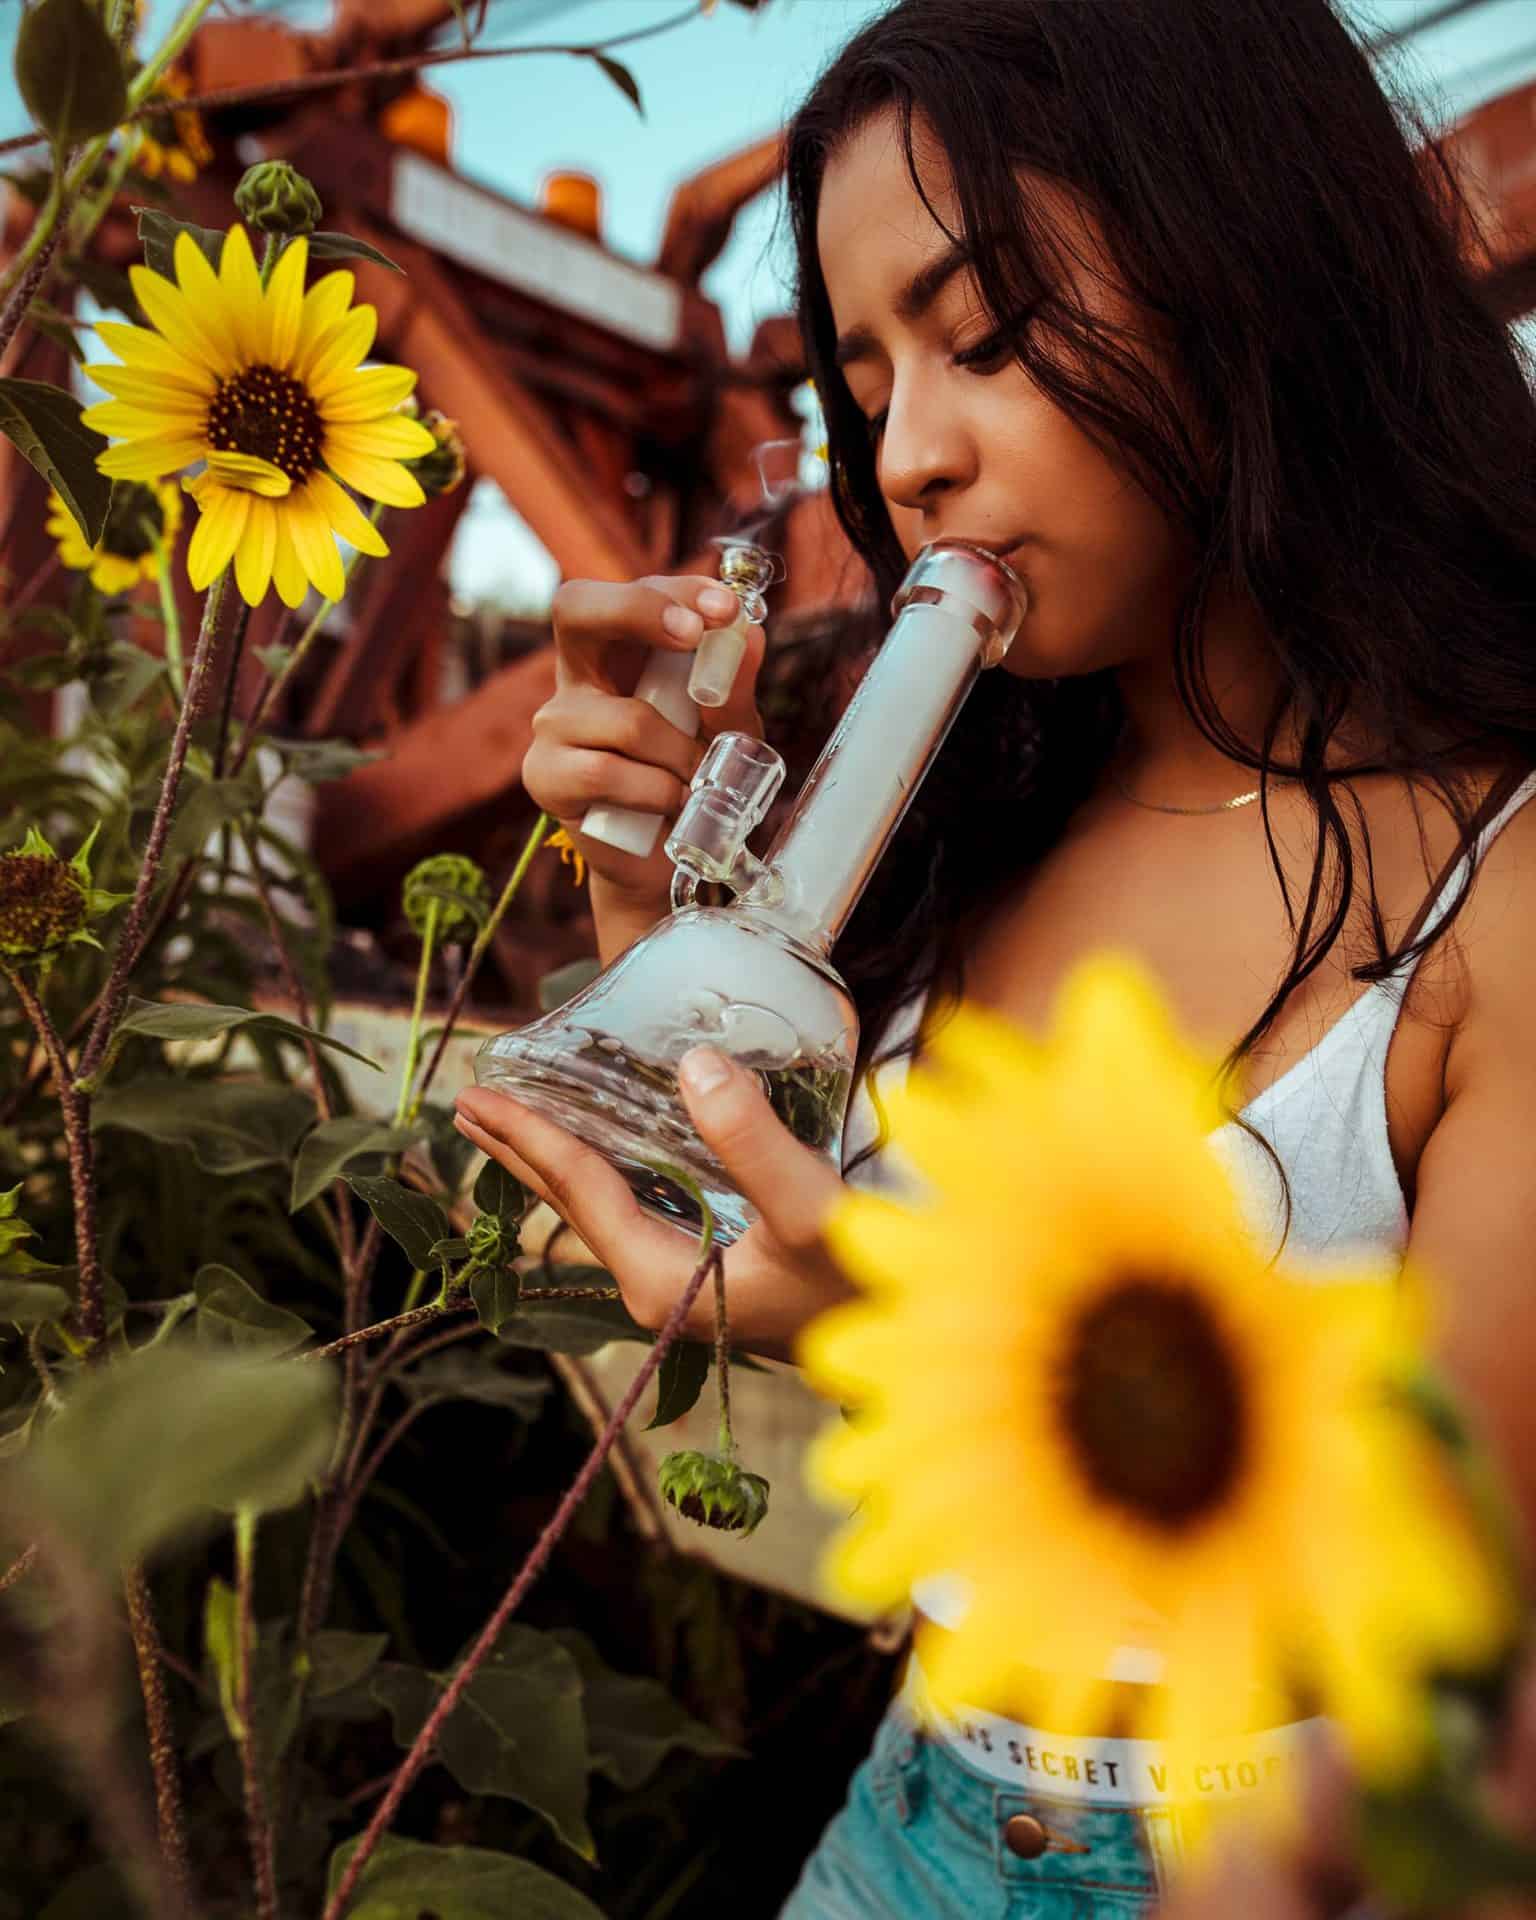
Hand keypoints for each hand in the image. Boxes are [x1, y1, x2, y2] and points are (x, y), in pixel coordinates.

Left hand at [453, 1044, 856, 1361]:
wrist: (923, 1342)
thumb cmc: (868, 1285)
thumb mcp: (810, 1211)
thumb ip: (751, 1142)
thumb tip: (693, 1066)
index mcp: (661, 1276)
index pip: (580, 1191)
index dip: (530, 1136)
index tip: (480, 1093)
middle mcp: (660, 1284)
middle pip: (573, 1204)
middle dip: (520, 1151)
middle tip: (466, 1103)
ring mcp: (686, 1281)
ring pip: (603, 1207)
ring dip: (559, 1160)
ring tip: (516, 1122)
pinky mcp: (717, 1270)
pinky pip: (641, 1207)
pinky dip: (611, 1168)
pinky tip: (613, 1150)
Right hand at [524, 574, 765, 921]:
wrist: (666, 858)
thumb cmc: (692, 779)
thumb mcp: (728, 732)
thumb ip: (733, 689)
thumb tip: (748, 634)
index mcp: (620, 651)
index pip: (632, 593)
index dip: (674, 591)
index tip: (724, 609)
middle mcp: (578, 676)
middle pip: (576, 607)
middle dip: (639, 612)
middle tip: (692, 634)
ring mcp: (554, 723)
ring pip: (627, 719)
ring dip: (681, 755)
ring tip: (697, 780)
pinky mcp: (544, 774)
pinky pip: (607, 772)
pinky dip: (654, 792)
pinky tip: (666, 806)